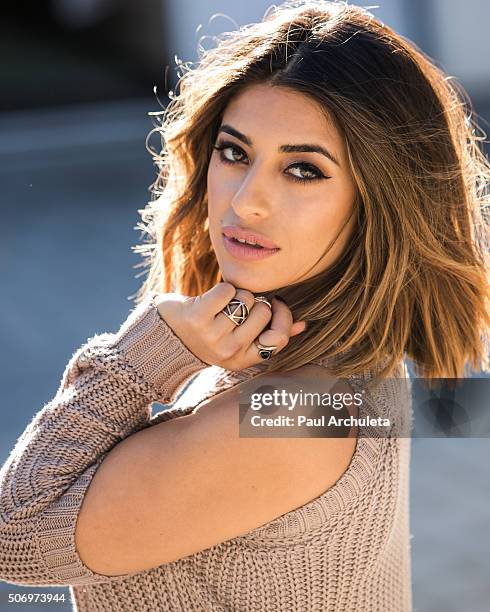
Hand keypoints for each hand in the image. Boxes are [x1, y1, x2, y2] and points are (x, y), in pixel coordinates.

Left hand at [154, 282, 306, 369]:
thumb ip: (271, 333)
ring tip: (223, 305)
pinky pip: (228, 291)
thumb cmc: (208, 333)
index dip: (282, 316)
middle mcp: (229, 352)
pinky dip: (223, 288)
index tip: (274, 305)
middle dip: (255, 302)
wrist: (165, 334)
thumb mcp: (239, 340)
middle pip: (263, 312)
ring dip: (237, 294)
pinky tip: (212, 299)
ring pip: (246, 299)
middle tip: (238, 306)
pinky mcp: (197, 318)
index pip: (279, 338)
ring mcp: (212, 336)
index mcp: (243, 360)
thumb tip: (301, 325)